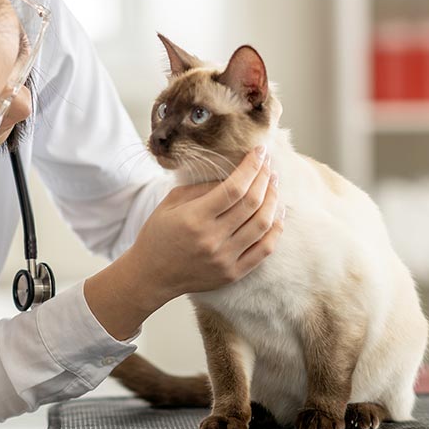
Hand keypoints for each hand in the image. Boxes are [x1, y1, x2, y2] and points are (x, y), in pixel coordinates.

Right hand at [127, 145, 284, 303]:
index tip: (259, 152)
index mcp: (194, 218)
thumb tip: (235, 175)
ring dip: (273, 200)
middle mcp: (212, 239)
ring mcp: (225, 259)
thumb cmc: (159, 234)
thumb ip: (203, 187)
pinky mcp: (233, 273)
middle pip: (252, 203)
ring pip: (263, 225)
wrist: (150, 276)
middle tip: (268, 165)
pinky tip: (277, 214)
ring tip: (274, 185)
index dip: (251, 167)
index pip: (234, 188)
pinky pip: (264, 250)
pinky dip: (275, 229)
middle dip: (265, 178)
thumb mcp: (172, 202)